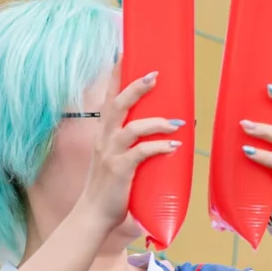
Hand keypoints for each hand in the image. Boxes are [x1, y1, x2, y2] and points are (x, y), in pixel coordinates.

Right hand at [83, 71, 182, 230]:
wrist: (93, 216)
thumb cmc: (111, 189)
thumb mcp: (120, 161)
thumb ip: (138, 147)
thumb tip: (173, 135)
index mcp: (103, 133)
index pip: (109, 98)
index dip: (115, 76)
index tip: (125, 53)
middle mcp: (104, 139)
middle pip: (118, 104)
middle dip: (136, 87)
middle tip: (156, 75)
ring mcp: (110, 154)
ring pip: (131, 128)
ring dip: (156, 122)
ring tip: (178, 123)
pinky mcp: (119, 171)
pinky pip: (140, 153)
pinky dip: (157, 147)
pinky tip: (173, 146)